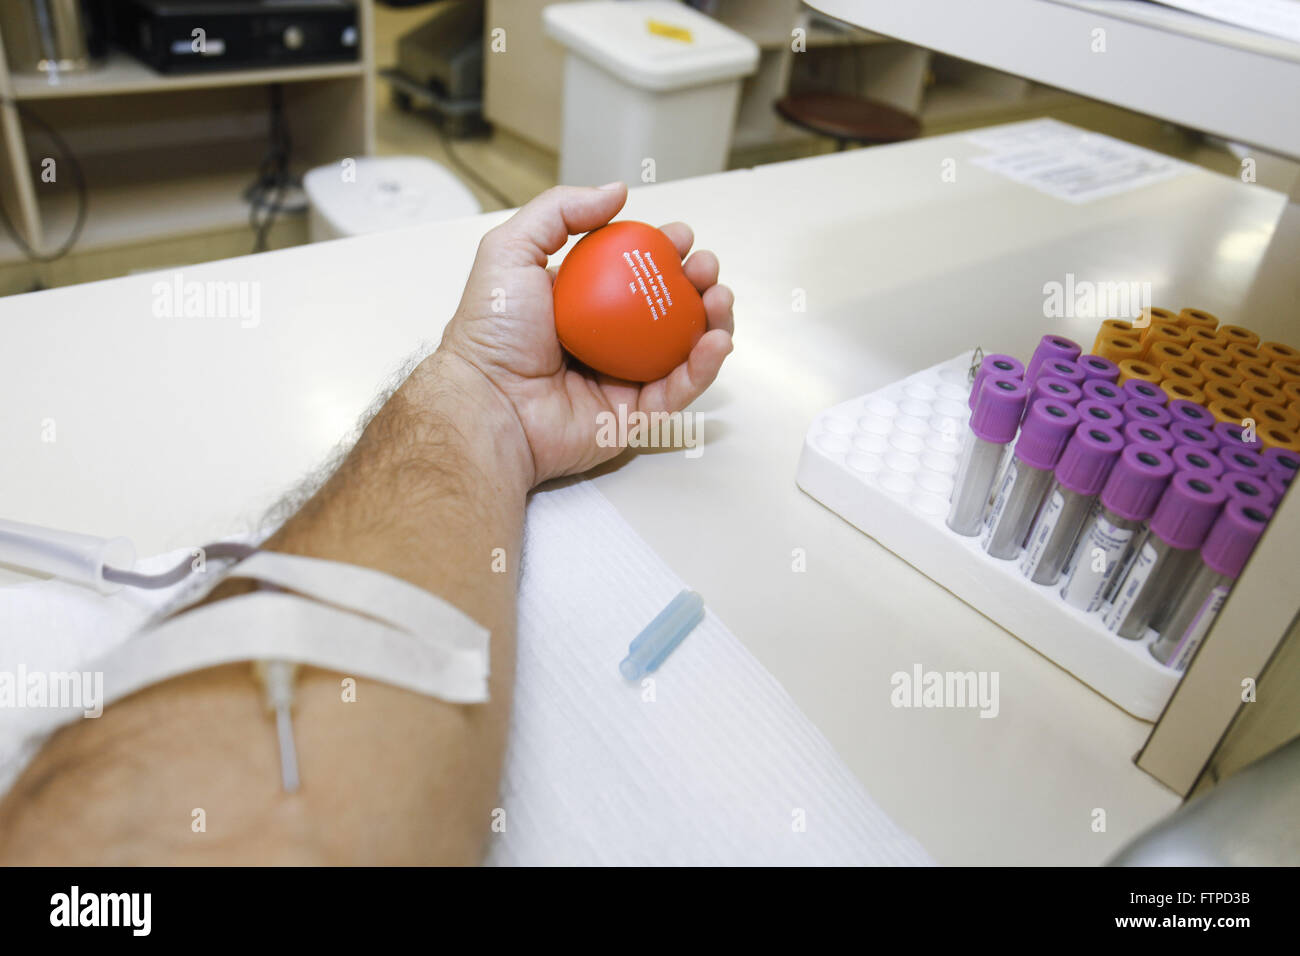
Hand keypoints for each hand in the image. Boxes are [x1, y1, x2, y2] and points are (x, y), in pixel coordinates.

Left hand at [435, 183, 734, 486]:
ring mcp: (622, 379)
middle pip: (667, 308)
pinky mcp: (633, 416)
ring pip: (682, 349)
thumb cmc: (490, 333)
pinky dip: (705, 366)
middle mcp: (605, 340)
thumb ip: (560, 210)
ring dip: (711, 320)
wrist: (487, 400)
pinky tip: (717, 340)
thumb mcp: (512, 250)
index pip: (635, 272)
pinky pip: (678, 392)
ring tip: (719, 297)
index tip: (680, 237)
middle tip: (705, 267)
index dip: (664, 252)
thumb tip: (617, 191)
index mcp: (581, 303)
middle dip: (697, 283)